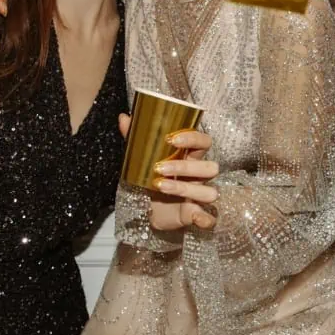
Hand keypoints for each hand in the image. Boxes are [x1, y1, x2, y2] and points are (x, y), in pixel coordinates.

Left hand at [118, 116, 218, 230]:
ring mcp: (200, 196)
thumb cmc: (153, 181)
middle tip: (158, 168)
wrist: (150, 213)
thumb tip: (124, 117)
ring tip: (160, 186)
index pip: (204, 142)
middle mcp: (199, 176)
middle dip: (185, 166)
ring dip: (186, 188)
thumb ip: (134, 140)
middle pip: (210, 167)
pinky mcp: (196, 215)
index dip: (193, 138)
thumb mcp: (142, 161)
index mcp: (191, 158)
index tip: (171, 139)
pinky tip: (195, 216)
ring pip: (209, 191)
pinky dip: (205, 218)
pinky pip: (209, 218)